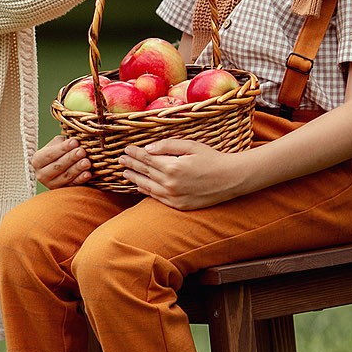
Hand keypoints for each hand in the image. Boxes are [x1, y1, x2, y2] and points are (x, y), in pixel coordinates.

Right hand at [32, 134, 92, 188]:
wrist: (60, 168)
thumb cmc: (59, 153)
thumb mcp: (56, 145)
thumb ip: (62, 142)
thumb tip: (74, 139)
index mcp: (37, 160)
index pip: (49, 154)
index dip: (62, 148)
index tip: (74, 142)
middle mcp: (41, 174)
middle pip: (57, 166)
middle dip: (71, 158)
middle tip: (82, 151)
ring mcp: (51, 185)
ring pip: (65, 176)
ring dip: (77, 169)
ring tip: (87, 162)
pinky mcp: (62, 191)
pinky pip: (72, 185)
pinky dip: (81, 179)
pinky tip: (88, 174)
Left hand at [119, 138, 248, 209]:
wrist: (231, 179)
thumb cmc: (212, 158)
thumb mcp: (191, 146)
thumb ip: (167, 146)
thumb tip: (147, 148)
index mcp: (172, 166)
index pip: (147, 158)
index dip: (135, 153)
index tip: (126, 149)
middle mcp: (170, 183)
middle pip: (144, 172)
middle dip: (131, 165)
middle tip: (120, 160)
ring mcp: (173, 196)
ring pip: (147, 187)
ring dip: (134, 179)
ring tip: (125, 173)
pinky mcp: (179, 205)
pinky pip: (157, 198)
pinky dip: (146, 191)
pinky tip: (140, 187)